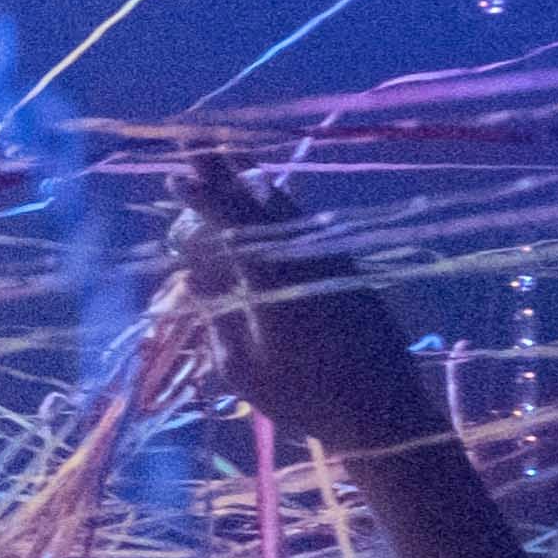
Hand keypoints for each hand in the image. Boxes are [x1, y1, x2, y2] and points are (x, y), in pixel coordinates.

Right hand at [180, 157, 447, 452]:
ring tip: (232, 158)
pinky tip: (270, 200)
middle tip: (196, 143)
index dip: (202, 199)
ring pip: (290, 210)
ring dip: (255, 184)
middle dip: (226, 174)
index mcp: (275, 281)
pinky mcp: (349, 273)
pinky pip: (307, 226)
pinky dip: (280, 207)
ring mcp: (332, 263)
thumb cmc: (302, 399)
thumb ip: (218, 311)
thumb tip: (194, 267)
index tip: (174, 179)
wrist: (383, 414)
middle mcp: (306, 260)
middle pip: (260, 204)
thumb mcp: (242, 365)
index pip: (232, 224)